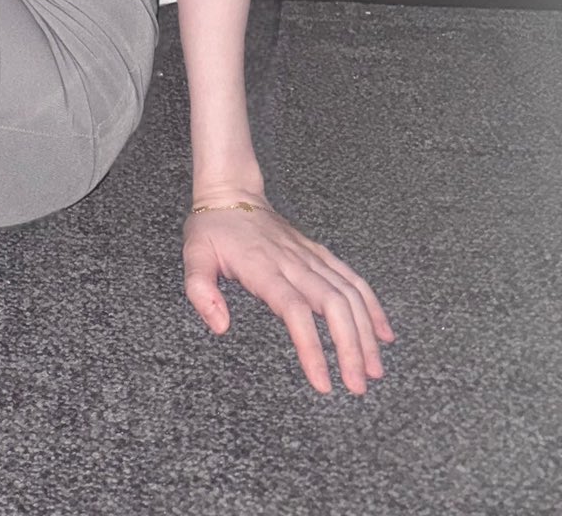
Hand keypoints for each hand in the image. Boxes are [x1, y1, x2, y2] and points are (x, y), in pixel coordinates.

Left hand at [183, 197, 395, 395]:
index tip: (323, 383)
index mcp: (263, 268)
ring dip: (366, 333)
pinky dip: (371, 305)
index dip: (312, 348)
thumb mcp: (193, 256)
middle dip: (351, 348)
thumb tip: (220, 326)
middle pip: (333, 305)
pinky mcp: (319, 253)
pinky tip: (383, 333)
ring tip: (374, 370)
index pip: (295, 310)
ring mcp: (310, 256)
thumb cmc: (213, 228)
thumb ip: (201, 291)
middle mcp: (293, 262)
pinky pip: (352, 278)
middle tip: (357, 386)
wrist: (232, 191)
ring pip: (349, 294)